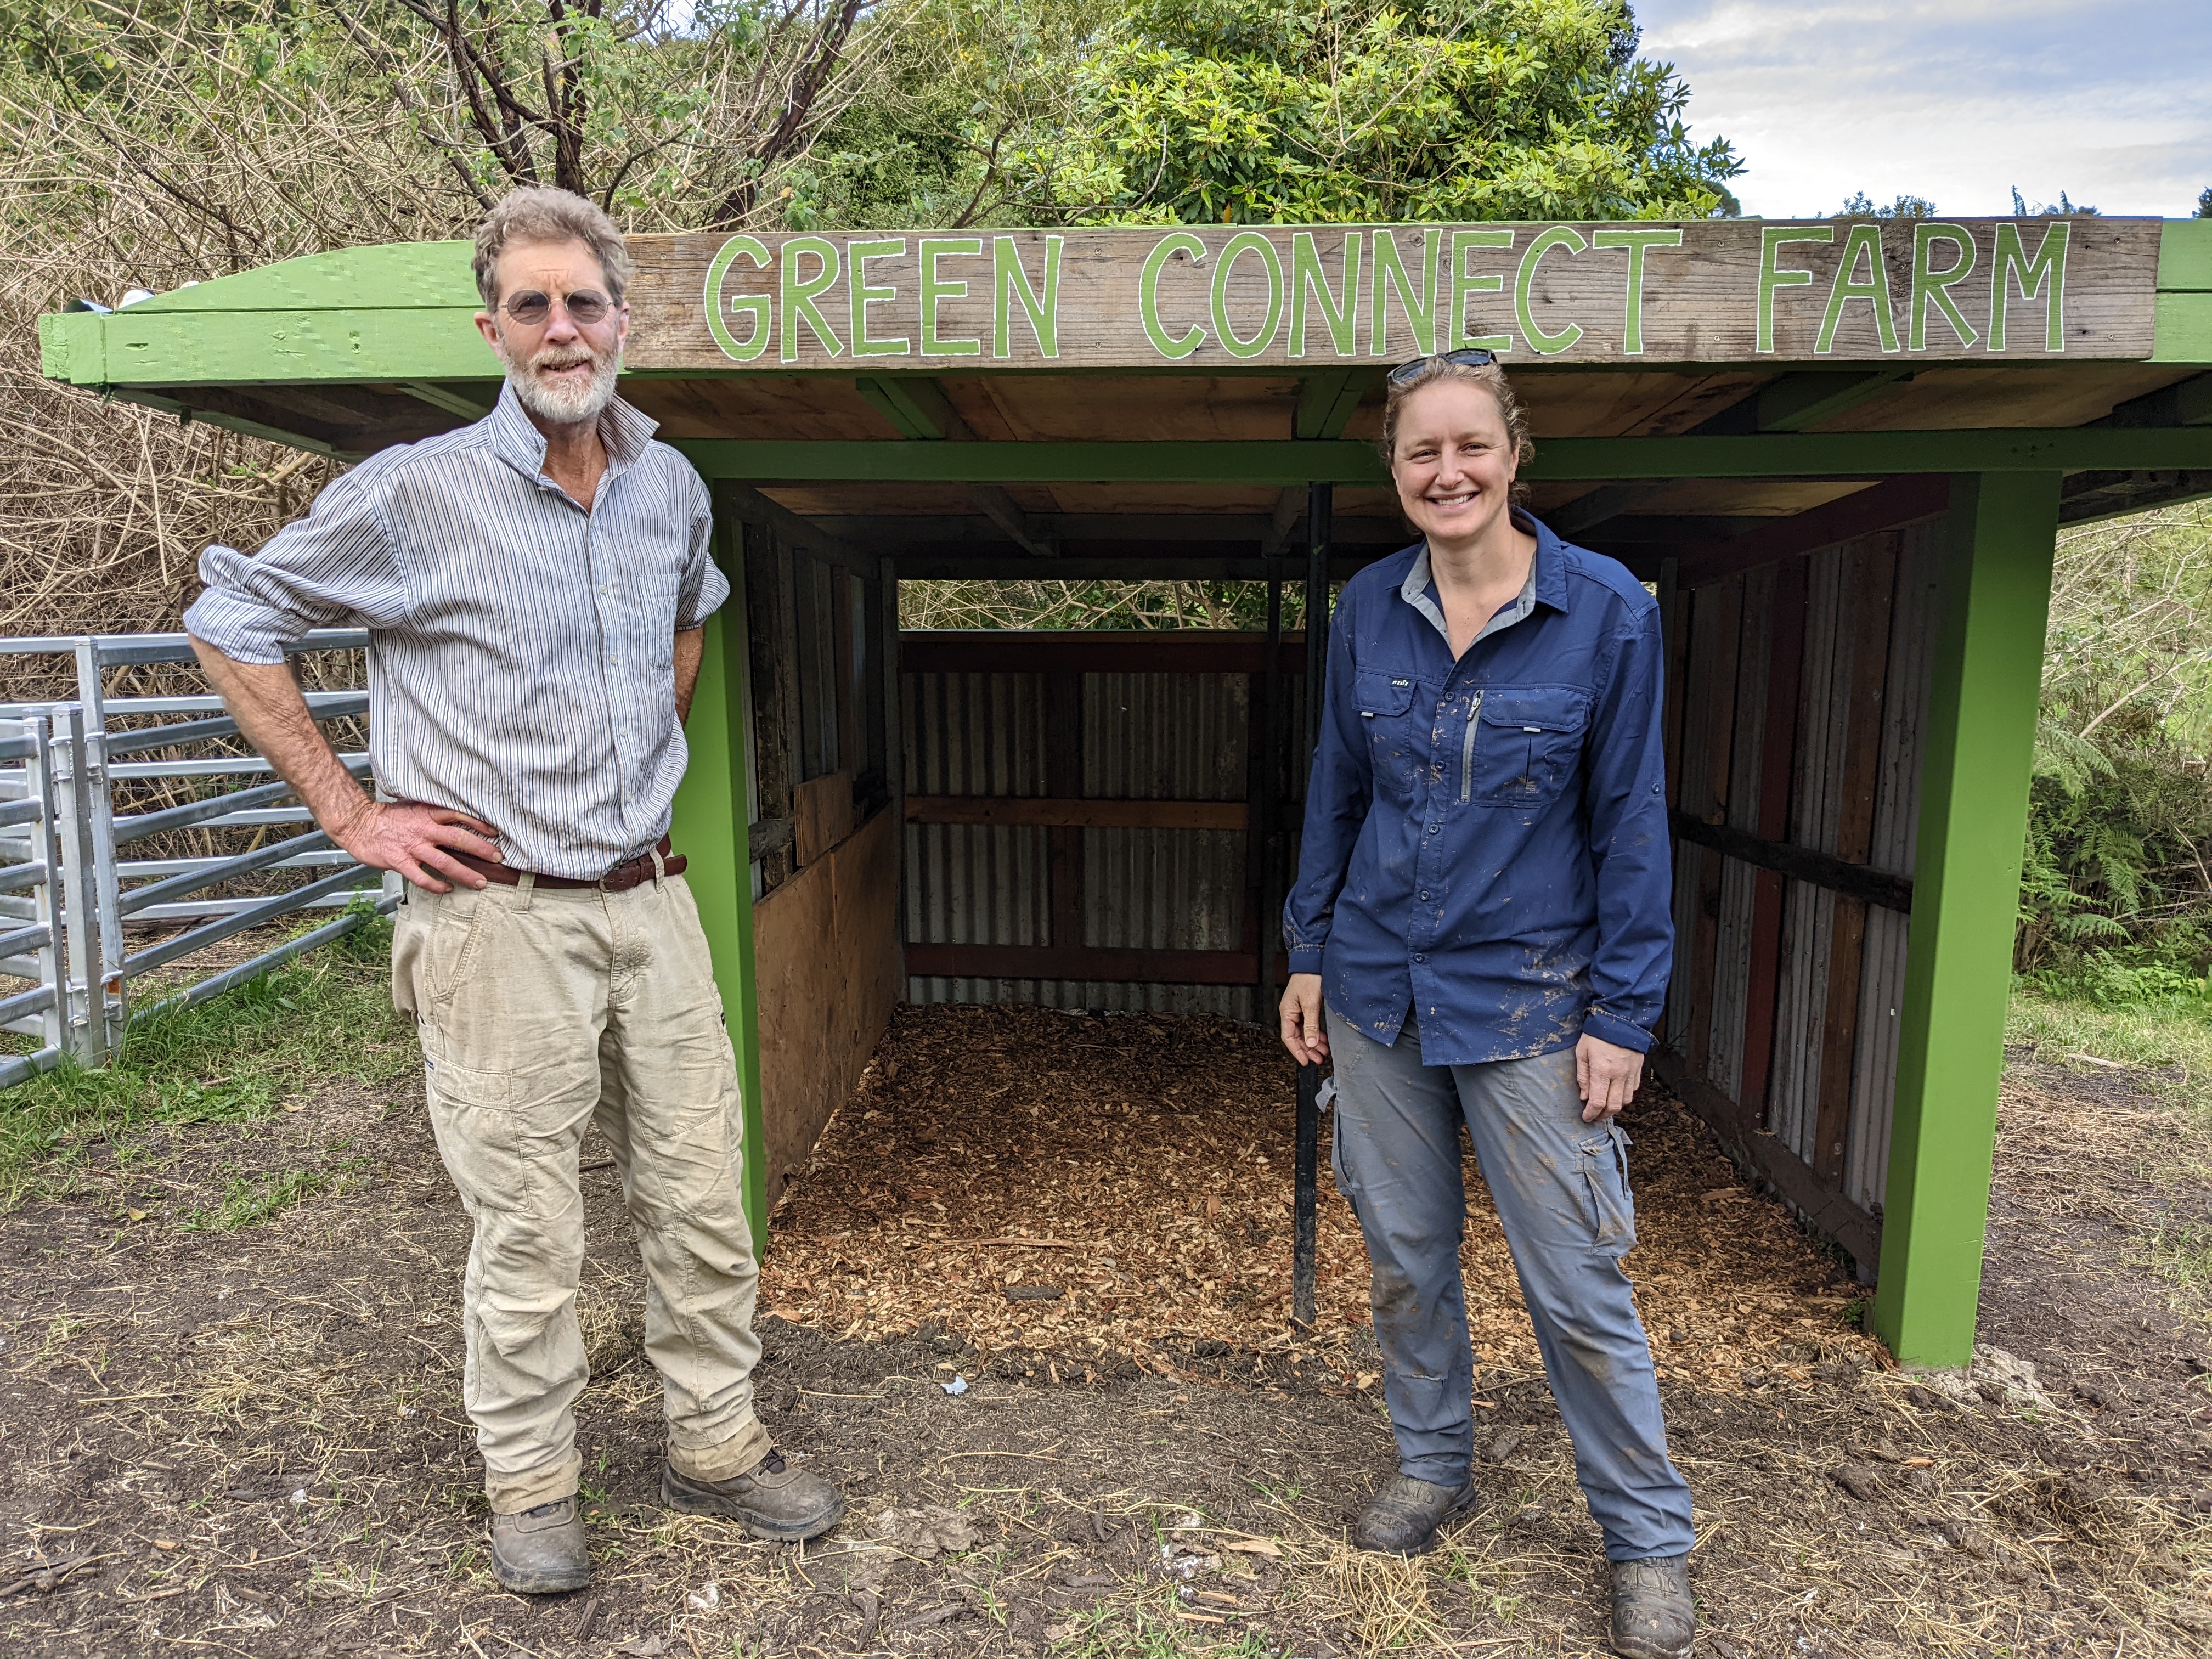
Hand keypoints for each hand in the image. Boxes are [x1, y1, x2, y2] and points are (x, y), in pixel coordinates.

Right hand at [330, 799, 501, 893]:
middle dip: (481, 849)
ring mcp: (412, 847)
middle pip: (458, 838)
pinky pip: (422, 878)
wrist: (359, 824)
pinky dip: (437, 885)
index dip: (479, 823)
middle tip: (498, 857)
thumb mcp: (414, 808)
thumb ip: (433, 815)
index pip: (459, 815)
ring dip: (465, 873)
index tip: (495, 832)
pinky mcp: (400, 862)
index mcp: (427, 813)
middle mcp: (423, 830)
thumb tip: (457, 821)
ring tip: (481, 882)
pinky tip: (448, 889)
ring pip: (444, 862)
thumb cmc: (388, 818)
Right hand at [1280, 972, 1328, 1066]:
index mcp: (1287, 1012)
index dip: (1297, 1051)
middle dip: (1307, 1050)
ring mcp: (1298, 1010)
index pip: (1289, 1037)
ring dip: (1313, 1043)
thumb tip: (1309, 1043)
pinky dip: (1316, 1034)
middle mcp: (1291, 1012)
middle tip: (1318, 1059)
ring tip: (1323, 1052)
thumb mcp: (1310, 1003)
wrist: (1313, 962)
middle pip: (1297, 1037)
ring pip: (1304, 1032)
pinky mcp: (1306, 1007)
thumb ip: (1311, 1024)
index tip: (1305, 1062)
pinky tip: (1323, 1039)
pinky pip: (1309, 1025)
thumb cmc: (1308, 978)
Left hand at [1575, 1032, 1644, 1122]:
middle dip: (1603, 1115)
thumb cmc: (1598, 1034)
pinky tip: (1616, 1094)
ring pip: (1625, 1100)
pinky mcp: (1638, 1070)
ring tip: (1605, 1107)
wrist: (1621, 1019)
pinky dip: (1624, 1096)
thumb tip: (1584, 1096)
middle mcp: (1618, 1075)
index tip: (1586, 1117)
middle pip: (1613, 1106)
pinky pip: (1633, 1090)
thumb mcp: (1582, 1052)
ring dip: (1615, 1107)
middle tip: (1595, 1116)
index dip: (1591, 1113)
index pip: (1598, 1102)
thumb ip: (1583, 1076)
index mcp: (1602, 1071)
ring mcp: (1631, 1073)